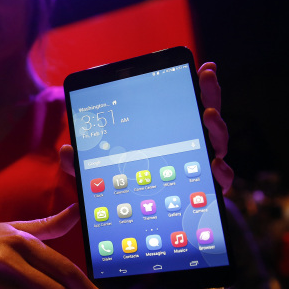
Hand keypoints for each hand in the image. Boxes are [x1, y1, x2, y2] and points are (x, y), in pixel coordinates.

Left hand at [59, 62, 233, 192]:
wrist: (143, 220)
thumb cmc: (122, 188)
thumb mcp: (99, 171)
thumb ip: (84, 161)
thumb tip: (65, 150)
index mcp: (168, 132)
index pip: (185, 103)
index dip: (197, 85)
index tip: (203, 68)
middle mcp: (189, 145)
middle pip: (207, 115)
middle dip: (210, 94)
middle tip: (207, 78)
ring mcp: (199, 166)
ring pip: (218, 143)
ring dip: (217, 128)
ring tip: (207, 118)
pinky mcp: (206, 190)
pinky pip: (221, 180)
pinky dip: (223, 172)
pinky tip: (216, 166)